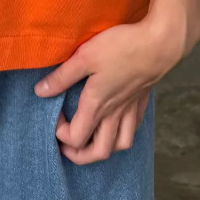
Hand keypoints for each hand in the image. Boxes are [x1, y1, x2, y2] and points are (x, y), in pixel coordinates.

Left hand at [33, 10, 188, 163]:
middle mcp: (115, 113)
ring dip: (104, 148)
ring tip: (91, 139)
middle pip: (100, 151)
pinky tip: (116, 122)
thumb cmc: (121, 47)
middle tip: (67, 145)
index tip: (55, 114)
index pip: (76, 137)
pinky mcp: (142, 101)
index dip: (61, 133)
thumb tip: (40, 92)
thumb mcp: (85, 56)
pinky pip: (133, 128)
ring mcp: (131, 109)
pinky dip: (122, 133)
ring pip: (121, 144)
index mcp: (97, 105)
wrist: (159, 44)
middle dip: (81, 155)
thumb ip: (62, 76)